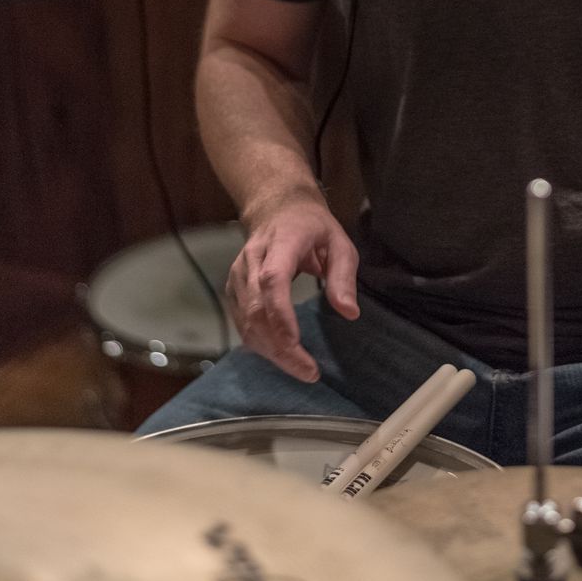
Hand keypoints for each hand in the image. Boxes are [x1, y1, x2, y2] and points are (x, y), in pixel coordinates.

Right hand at [226, 198, 359, 380]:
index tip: (296, 344)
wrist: (276, 209)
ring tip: (300, 369)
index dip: (281, 316)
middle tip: (308, 372)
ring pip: (246, 321)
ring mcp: (237, 275)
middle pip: (257, 309)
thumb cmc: (312, 227)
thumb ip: (344, 276)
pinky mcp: (232, 289)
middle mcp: (252, 259)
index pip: (272, 281)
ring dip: (271, 351)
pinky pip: (242, 323)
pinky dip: (260, 344)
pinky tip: (281, 355)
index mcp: (281, 243)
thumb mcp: (339, 242)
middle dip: (280, 346)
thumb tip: (349, 313)